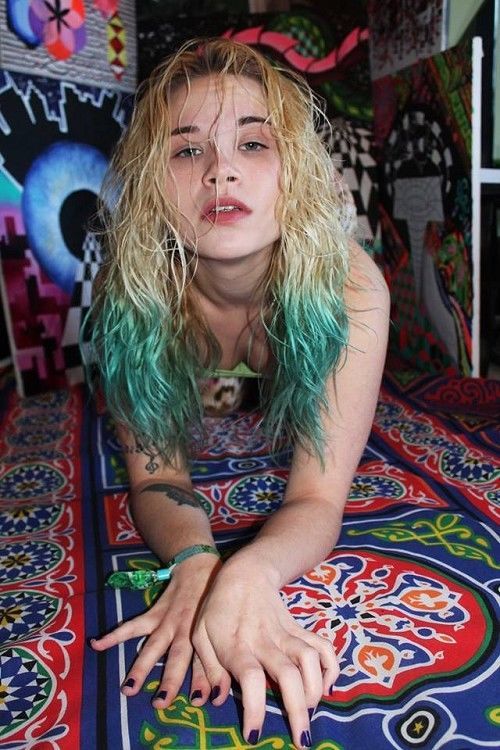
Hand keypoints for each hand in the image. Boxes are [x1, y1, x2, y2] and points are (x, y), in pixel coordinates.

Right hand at [89, 554, 221, 707]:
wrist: (198, 566)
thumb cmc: (215, 601)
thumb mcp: (223, 623)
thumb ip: (220, 654)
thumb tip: (223, 690)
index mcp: (205, 634)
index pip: (206, 660)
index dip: (206, 679)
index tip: (203, 701)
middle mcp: (185, 630)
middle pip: (177, 658)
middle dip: (170, 680)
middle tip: (160, 703)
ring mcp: (167, 622)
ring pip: (153, 647)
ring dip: (141, 667)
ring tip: (128, 689)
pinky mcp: (153, 614)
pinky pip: (132, 626)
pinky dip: (114, 635)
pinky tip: (96, 644)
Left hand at [192, 558, 338, 748]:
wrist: (246, 573)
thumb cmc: (218, 608)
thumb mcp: (200, 635)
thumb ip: (208, 669)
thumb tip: (214, 700)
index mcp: (237, 645)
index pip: (251, 678)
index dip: (255, 708)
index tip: (254, 735)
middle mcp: (265, 641)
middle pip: (288, 675)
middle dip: (298, 711)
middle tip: (301, 741)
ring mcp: (286, 634)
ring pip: (310, 660)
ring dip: (316, 690)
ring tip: (310, 712)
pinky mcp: (300, 629)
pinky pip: (322, 647)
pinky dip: (330, 668)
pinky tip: (326, 687)